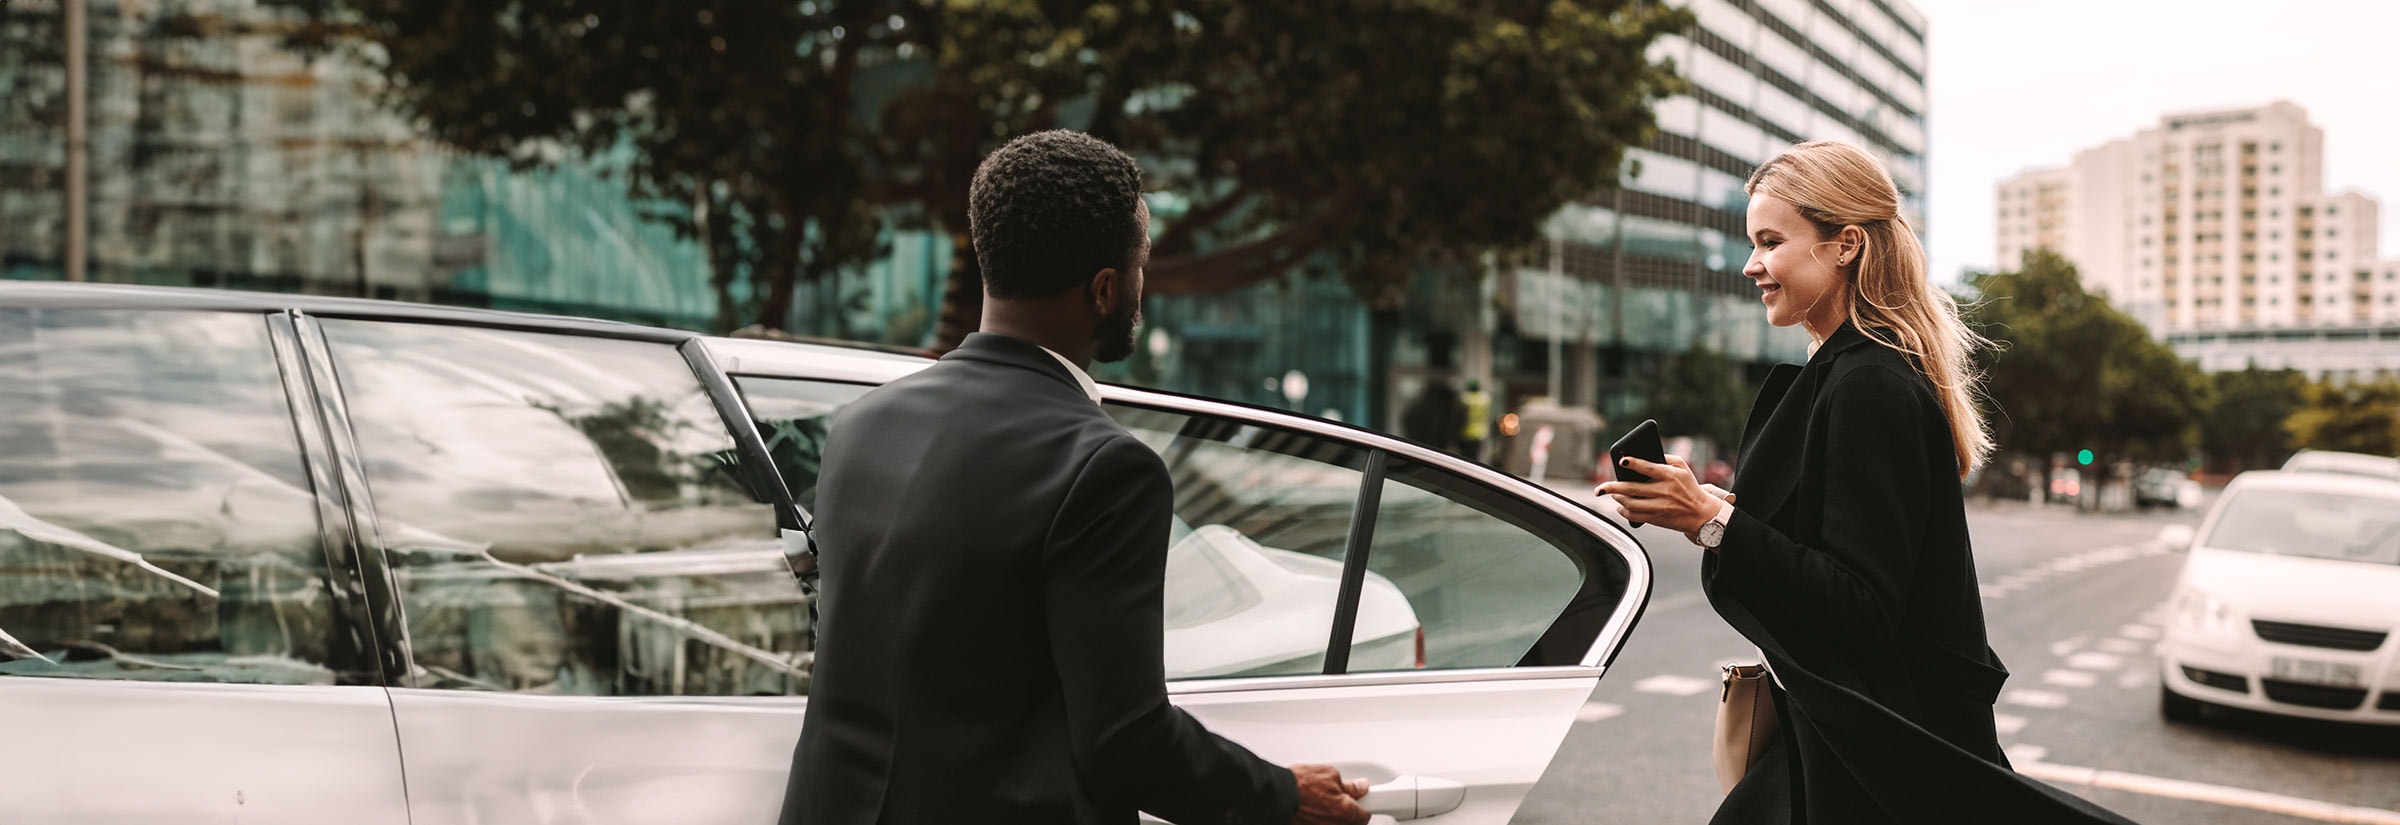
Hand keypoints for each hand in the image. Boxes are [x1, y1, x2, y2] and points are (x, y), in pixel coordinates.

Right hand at [1289, 764, 1370, 824]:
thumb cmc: (1298, 785)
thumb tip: (1360, 787)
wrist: (1274, 795)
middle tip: (1338, 800)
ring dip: (1334, 818)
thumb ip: (1350, 786)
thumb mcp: (1330, 775)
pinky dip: (1321, 820)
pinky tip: (1312, 811)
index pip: (1365, 815)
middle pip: (1351, 824)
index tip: (1359, 800)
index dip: (1362, 805)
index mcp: (1346, 812)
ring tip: (1321, 804)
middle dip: (1348, 813)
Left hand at [1594, 455, 1718, 535]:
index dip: (1634, 463)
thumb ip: (1665, 457)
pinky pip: (1635, 516)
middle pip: (1633, 489)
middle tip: (1600, 487)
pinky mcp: (1656, 519)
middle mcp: (1664, 492)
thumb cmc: (1688, 486)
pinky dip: (1623, 511)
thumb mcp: (1682, 468)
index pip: (1648, 468)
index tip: (1621, 461)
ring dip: (1617, 499)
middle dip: (1612, 487)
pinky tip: (1619, 506)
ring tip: (1612, 494)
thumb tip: (1643, 454)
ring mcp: (1659, 507)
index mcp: (1670, 476)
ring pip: (1631, 504)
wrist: (1700, 513)